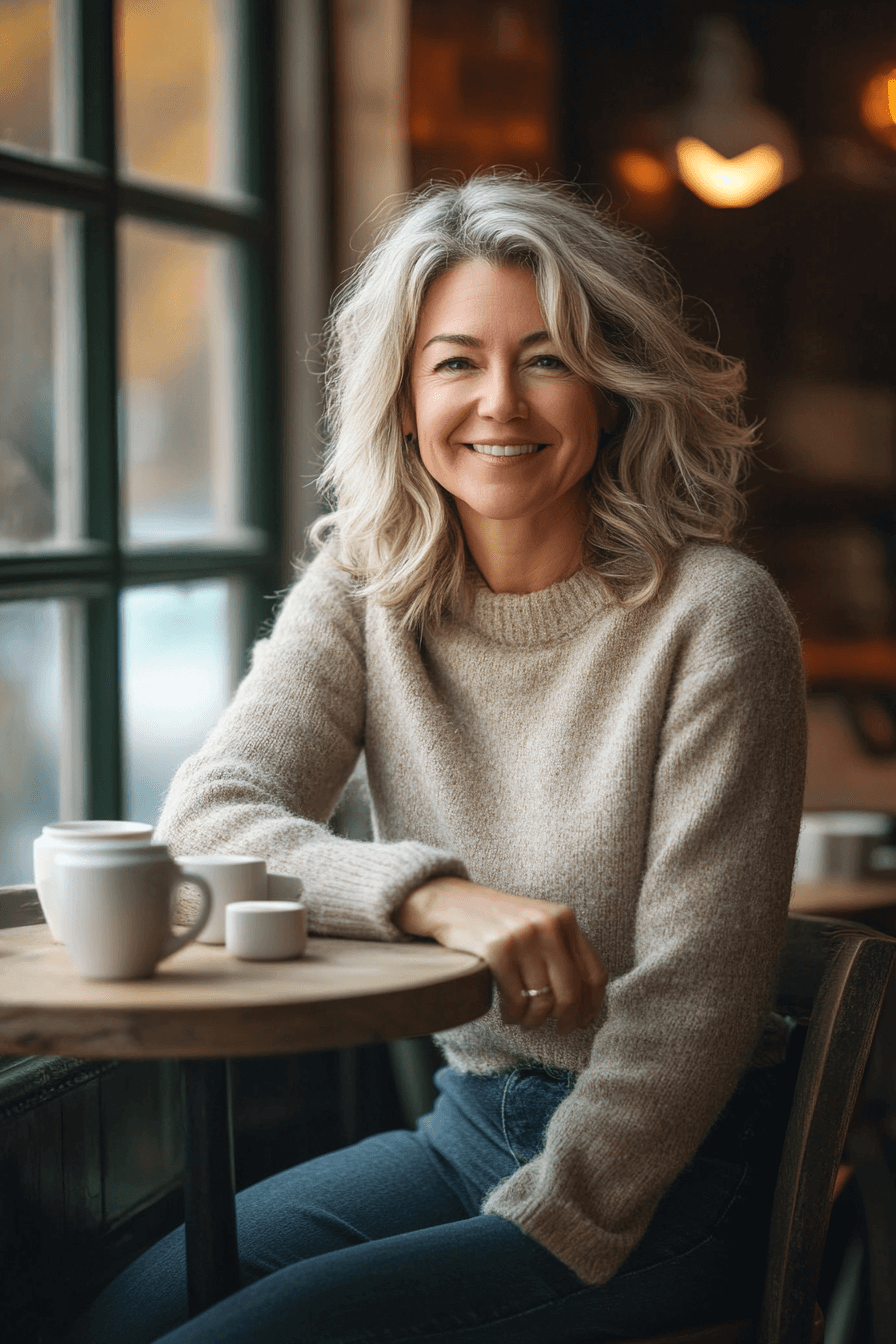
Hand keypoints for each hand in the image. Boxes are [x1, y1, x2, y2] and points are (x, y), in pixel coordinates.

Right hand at [396, 877, 605, 1036]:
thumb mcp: (537, 924)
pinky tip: (509, 1015)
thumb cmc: (497, 921)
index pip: (595, 973)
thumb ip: (563, 951)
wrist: (451, 902)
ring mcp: (522, 936)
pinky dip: (514, 1015)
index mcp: (564, 918)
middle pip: (571, 991)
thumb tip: (585, 1005)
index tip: (583, 1021)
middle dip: (566, 1019)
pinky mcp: (497, 949)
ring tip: (526, 1022)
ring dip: (535, 1020)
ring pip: (543, 999)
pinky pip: (515, 999)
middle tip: (558, 1030)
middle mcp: (547, 925)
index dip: (592, 1005)